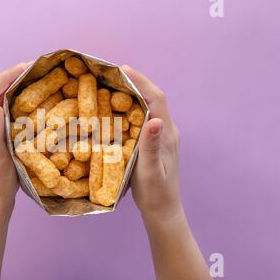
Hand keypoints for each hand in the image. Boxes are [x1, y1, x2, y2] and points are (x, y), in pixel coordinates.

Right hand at [123, 65, 181, 220]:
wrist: (163, 210)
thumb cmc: (156, 194)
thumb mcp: (150, 172)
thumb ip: (152, 146)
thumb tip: (155, 119)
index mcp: (167, 134)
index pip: (156, 99)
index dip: (141, 81)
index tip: (122, 69)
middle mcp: (167, 130)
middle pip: (153, 98)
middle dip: (135, 82)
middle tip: (113, 74)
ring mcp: (162, 136)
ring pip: (149, 107)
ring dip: (133, 93)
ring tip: (113, 86)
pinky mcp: (155, 143)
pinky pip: (144, 118)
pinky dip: (131, 108)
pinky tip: (117, 110)